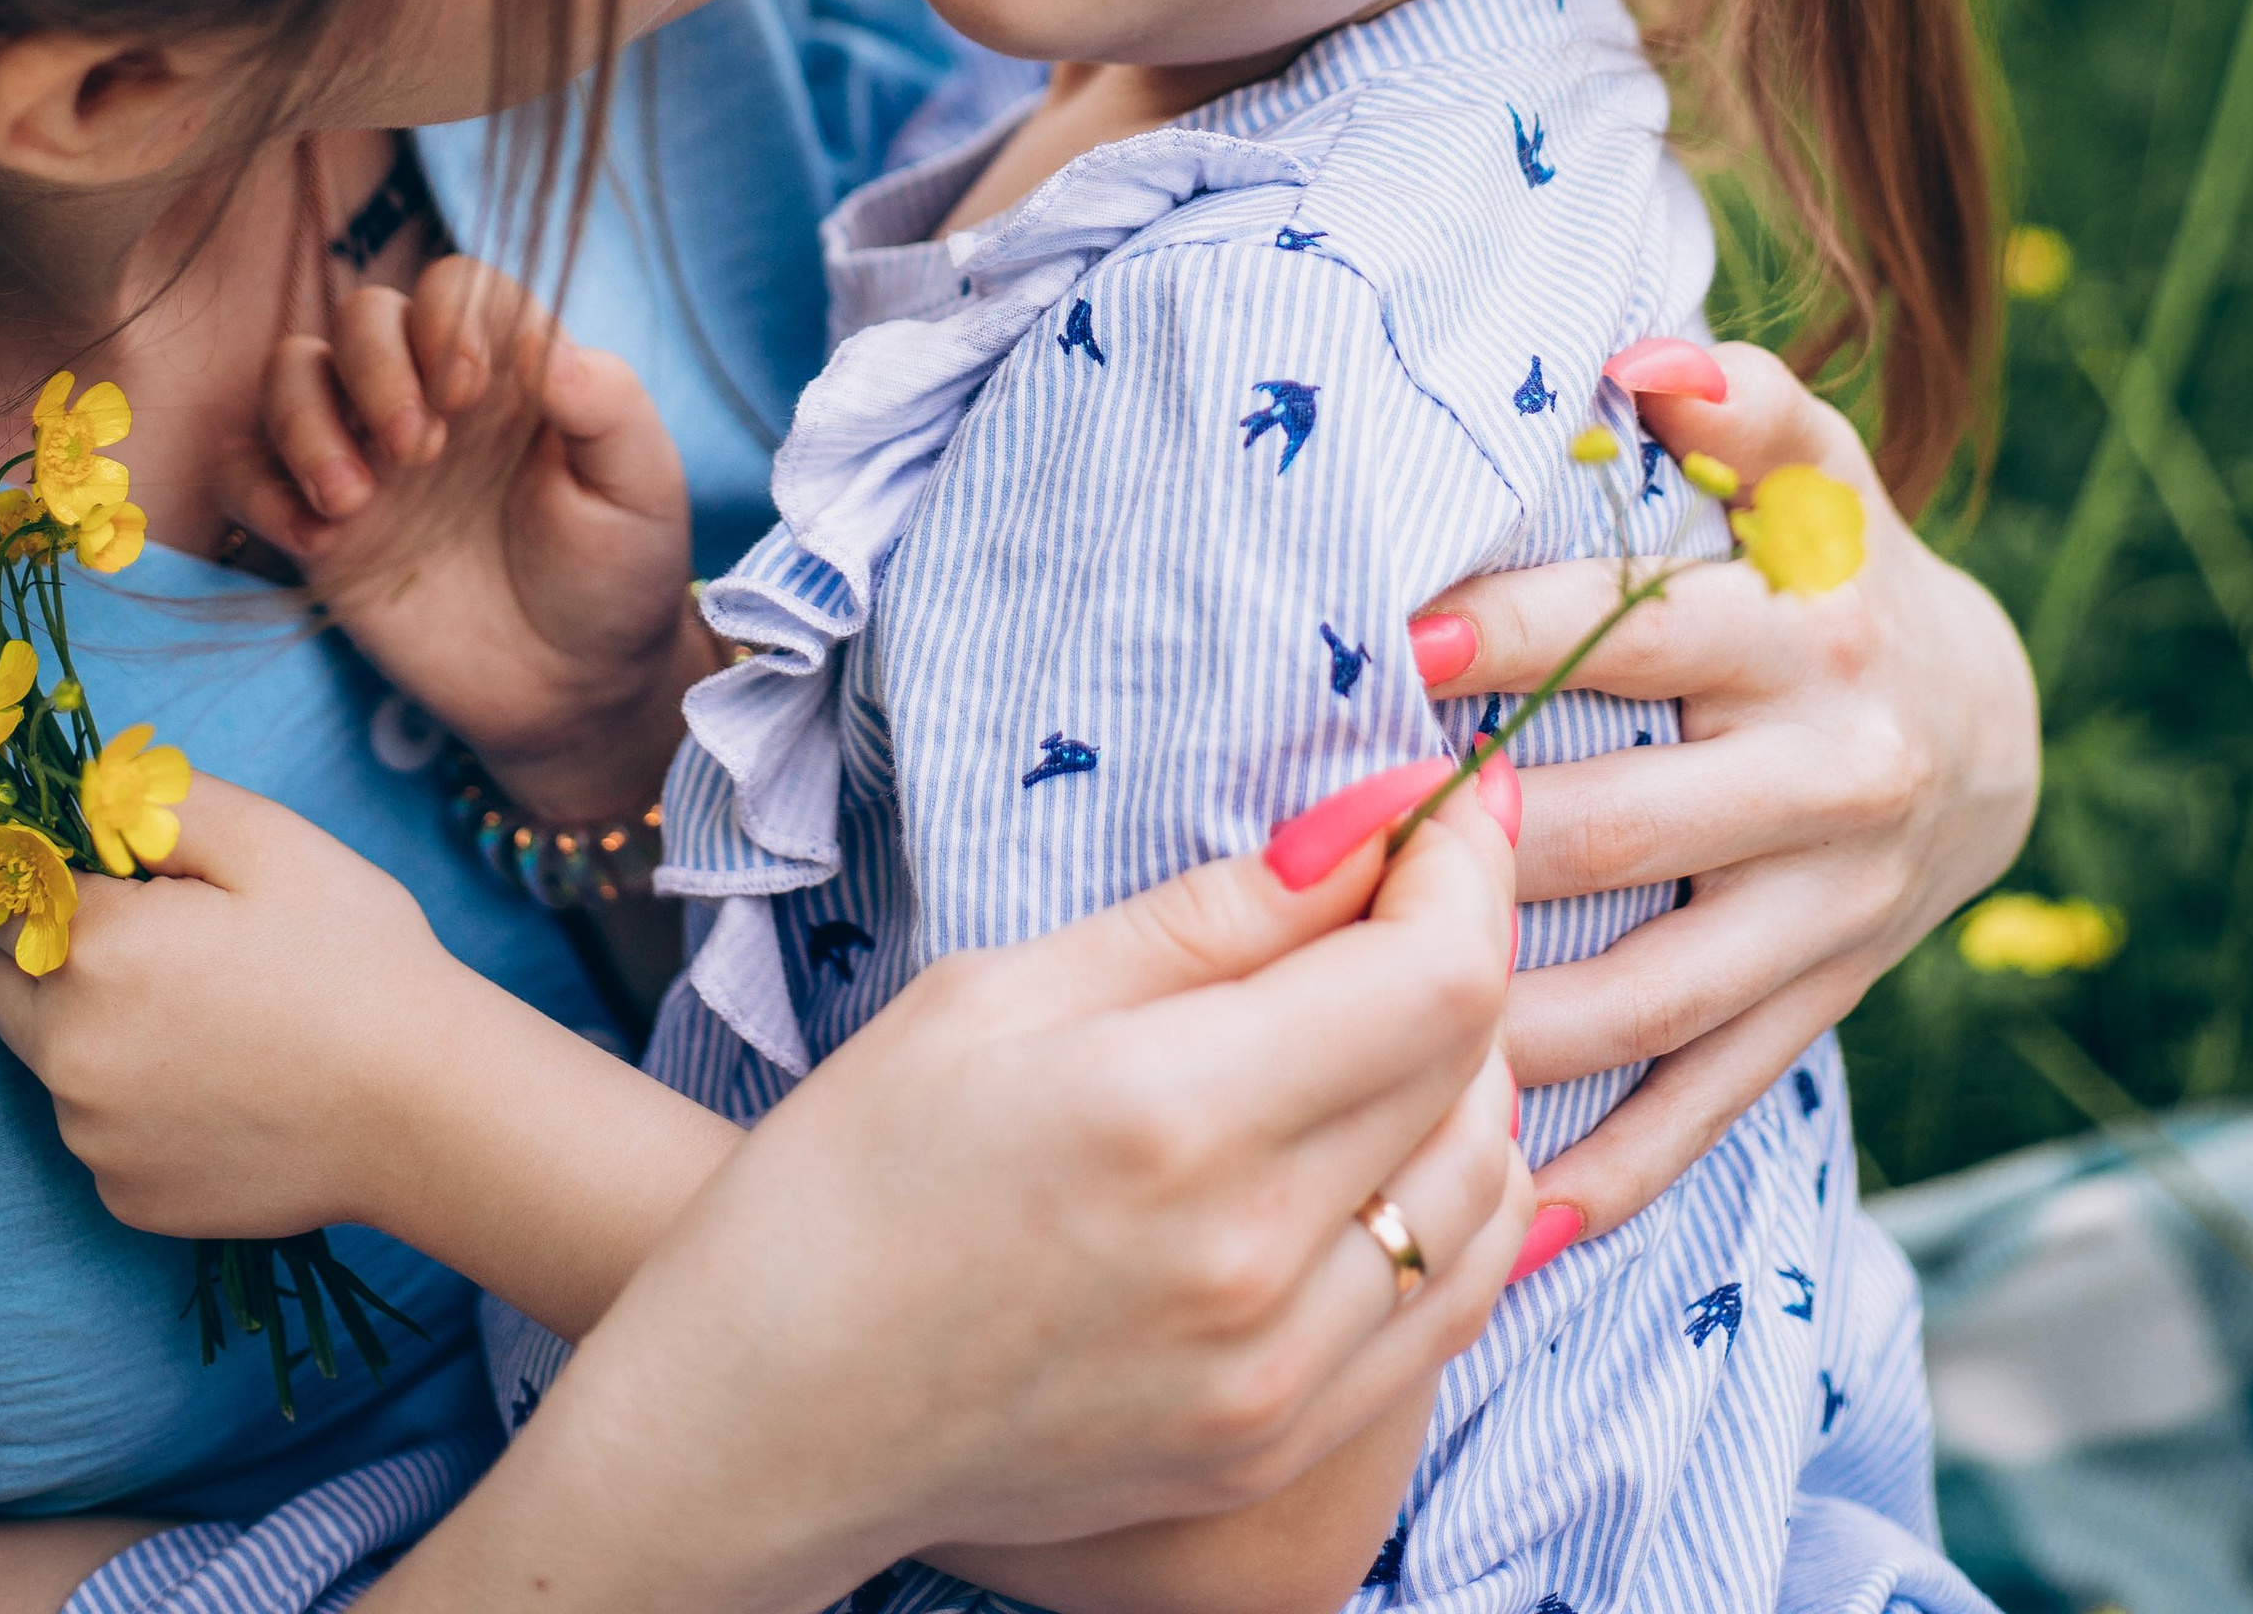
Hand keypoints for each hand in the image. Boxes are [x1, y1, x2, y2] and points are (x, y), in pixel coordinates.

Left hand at [0, 777, 731, 1333]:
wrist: (424, 1107)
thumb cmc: (355, 957)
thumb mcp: (273, 840)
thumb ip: (161, 801)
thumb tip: (92, 794)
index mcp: (96, 949)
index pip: (17, 901)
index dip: (70, 886)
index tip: (136, 892)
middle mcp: (68, 1051)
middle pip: (11, 990)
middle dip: (64, 962)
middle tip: (171, 956)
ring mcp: (93, 1138)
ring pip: (63, 1067)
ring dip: (108, 1039)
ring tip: (224, 1028)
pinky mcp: (127, 1199)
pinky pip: (108, 1137)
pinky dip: (146, 1112)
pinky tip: (231, 1091)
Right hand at [239, 255, 711, 815]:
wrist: (570, 690)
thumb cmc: (615, 573)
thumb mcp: (637, 486)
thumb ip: (606, 403)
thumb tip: (543, 345)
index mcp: (507, 369)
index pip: (455, 287)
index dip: (445, 320)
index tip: (466, 391)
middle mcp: (428, 396)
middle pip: (363, 317)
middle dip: (373, 368)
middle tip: (417, 454)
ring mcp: (367, 457)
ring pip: (291, 374)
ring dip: (305, 421)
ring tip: (353, 502)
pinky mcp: (319, 526)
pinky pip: (246, 471)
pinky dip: (261, 490)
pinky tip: (319, 542)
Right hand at [373, 783, 1531, 1613]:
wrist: (766, 1420)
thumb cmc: (849, 1176)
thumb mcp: (1004, 989)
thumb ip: (1213, 913)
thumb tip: (1372, 823)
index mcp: (1173, 1116)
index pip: (1438, 975)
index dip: (1464, 865)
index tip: (1440, 801)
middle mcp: (1253, 1260)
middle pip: (1477, 1068)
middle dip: (1461, 942)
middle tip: (1393, 887)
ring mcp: (1274, 1377)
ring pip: (1486, 1192)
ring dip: (1466, 1075)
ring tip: (1374, 1011)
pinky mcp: (1273, 1450)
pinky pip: (1452, 1311)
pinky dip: (1454, 1205)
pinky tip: (1385, 1145)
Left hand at [1413, 342, 2037, 1240]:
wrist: (1995, 726)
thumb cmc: (1842, 570)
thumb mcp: (1818, 471)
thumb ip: (1741, 400)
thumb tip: (1639, 354)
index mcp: (1811, 636)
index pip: (1642, 630)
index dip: (1514, 636)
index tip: (1387, 645)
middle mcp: (1832, 782)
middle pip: (1623, 828)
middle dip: (1474, 849)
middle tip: (1327, 863)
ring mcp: (1830, 915)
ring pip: (1652, 994)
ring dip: (1508, 1025)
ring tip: (1365, 1037)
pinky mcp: (1819, 1004)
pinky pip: (1709, 1101)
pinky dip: (1614, 1165)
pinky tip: (1500, 1213)